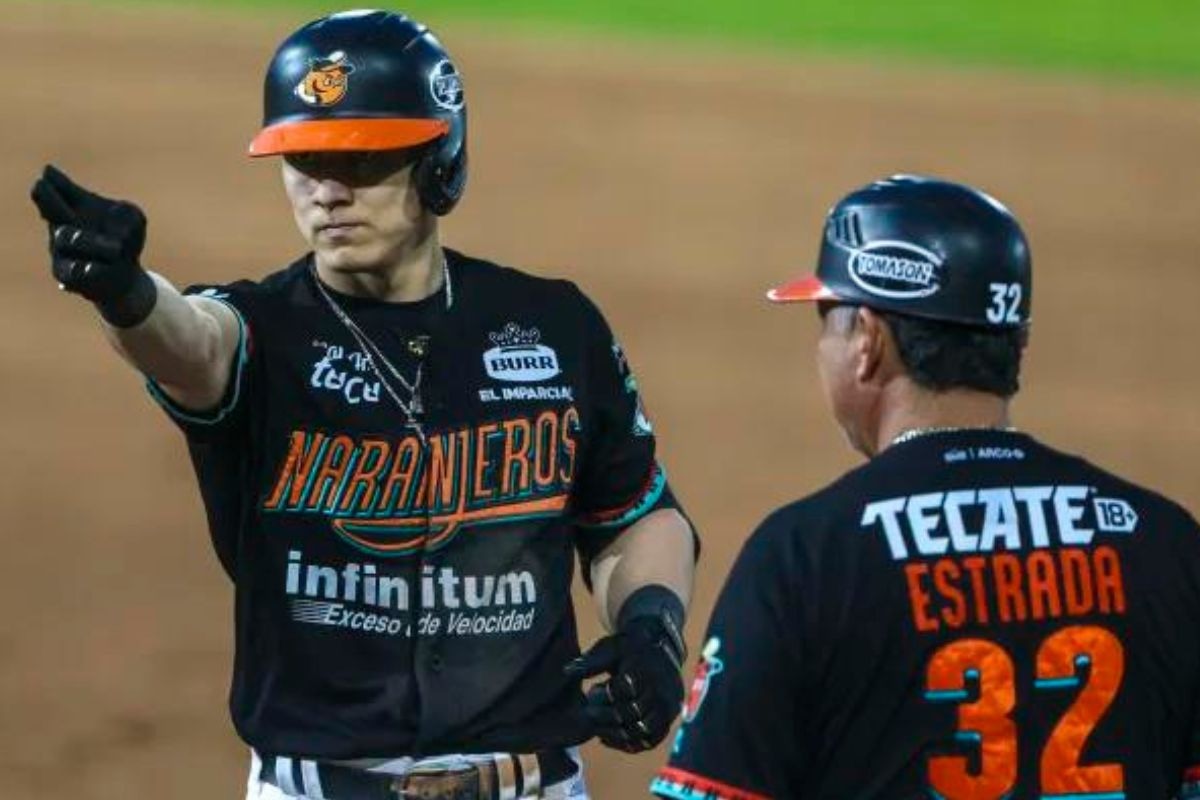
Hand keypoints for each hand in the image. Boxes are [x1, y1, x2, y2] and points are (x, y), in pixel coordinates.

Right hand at [30, 164, 155, 325]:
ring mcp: (61, 249)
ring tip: (117, 248)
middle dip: (47, 198)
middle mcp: (62, 225)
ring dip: (90, 240)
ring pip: (66, 238)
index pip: (57, 189)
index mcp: (73, 206)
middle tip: (41, 187)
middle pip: (51, 209)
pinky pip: (71, 270)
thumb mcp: (134, 220)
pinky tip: (95, 268)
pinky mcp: (66, 275)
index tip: (49, 172)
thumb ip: (126, 216)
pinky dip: (85, 268)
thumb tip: (116, 227)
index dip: (54, 181)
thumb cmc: (124, 238)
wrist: (124, 274)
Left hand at [566, 610, 686, 752]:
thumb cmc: (630, 650)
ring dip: (614, 733)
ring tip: (597, 727)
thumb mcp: (612, 647)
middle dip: (605, 715)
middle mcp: (660, 690)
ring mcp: (666, 708)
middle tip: (589, 712)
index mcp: (645, 669)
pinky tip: (608, 737)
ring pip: (641, 731)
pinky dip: (626, 744)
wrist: (661, 654)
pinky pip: (648, 742)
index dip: (603, 695)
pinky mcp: (667, 722)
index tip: (593, 690)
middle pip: (631, 712)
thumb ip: (592, 660)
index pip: (622, 689)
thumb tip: (567, 671)